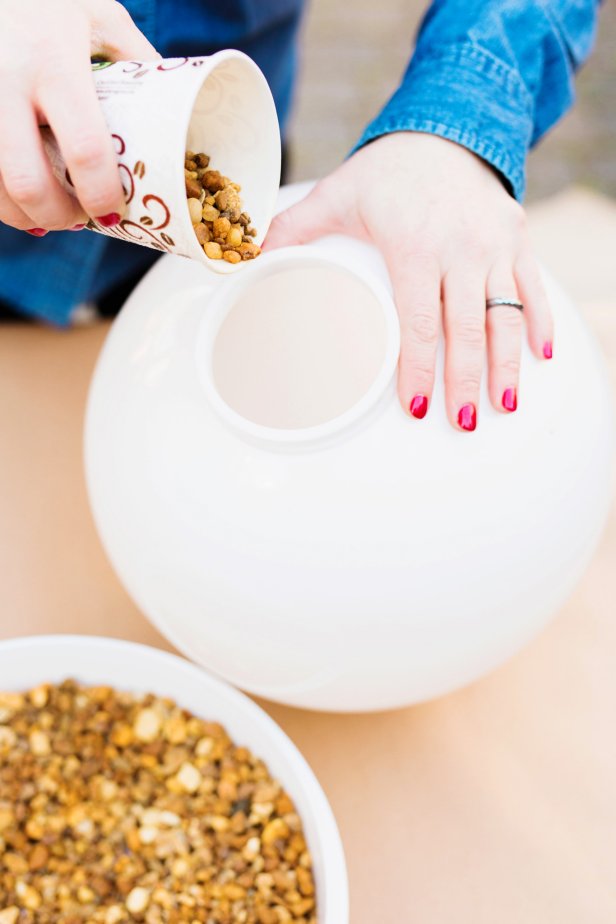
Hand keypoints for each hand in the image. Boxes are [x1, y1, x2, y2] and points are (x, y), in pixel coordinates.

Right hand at [0, 0, 158, 234]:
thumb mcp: (98, 16)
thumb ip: (135, 62)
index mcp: (53, 60)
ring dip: (26, 216)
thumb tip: (175, 117)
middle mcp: (7, 79)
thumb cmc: (46, 0)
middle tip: (80, 219)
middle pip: (28, 182)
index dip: (101, 195)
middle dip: (58, 217)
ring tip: (51, 214)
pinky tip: (20, 202)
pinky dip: (1, 201)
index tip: (112, 212)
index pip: (85, 149)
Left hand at [264, 133, 552, 429]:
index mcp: (414, 244)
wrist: (447, 126)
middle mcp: (460, 246)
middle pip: (466, 328)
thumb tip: (248, 259)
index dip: (417, 369)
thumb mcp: (337, 193)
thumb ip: (293, 228)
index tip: (415, 407)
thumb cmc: (387, 171)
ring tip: (502, 404)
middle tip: (461, 423)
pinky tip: (539, 358)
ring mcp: (495, 243)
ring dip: (507, 365)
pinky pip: (534, 288)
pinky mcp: (518, 238)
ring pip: (506, 315)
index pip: (418, 321)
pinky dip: (540, 323)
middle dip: (465, 381)